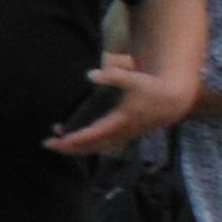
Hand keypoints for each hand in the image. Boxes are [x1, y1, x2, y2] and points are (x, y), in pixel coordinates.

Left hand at [45, 57, 199, 155]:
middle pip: (93, 146)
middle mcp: (122, 132)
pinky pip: (105, 145)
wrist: (174, 100)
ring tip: (58, 143)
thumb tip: (90, 74)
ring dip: (78, 147)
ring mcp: (125, 136)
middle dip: (70, 147)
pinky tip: (76, 141)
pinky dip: (89, 145)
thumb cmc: (151, 87)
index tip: (58, 141)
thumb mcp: (133, 78)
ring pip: (99, 148)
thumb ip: (112, 75)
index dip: (75, 139)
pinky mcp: (127, 135)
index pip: (94, 135)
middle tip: (47, 144)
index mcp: (121, 121)